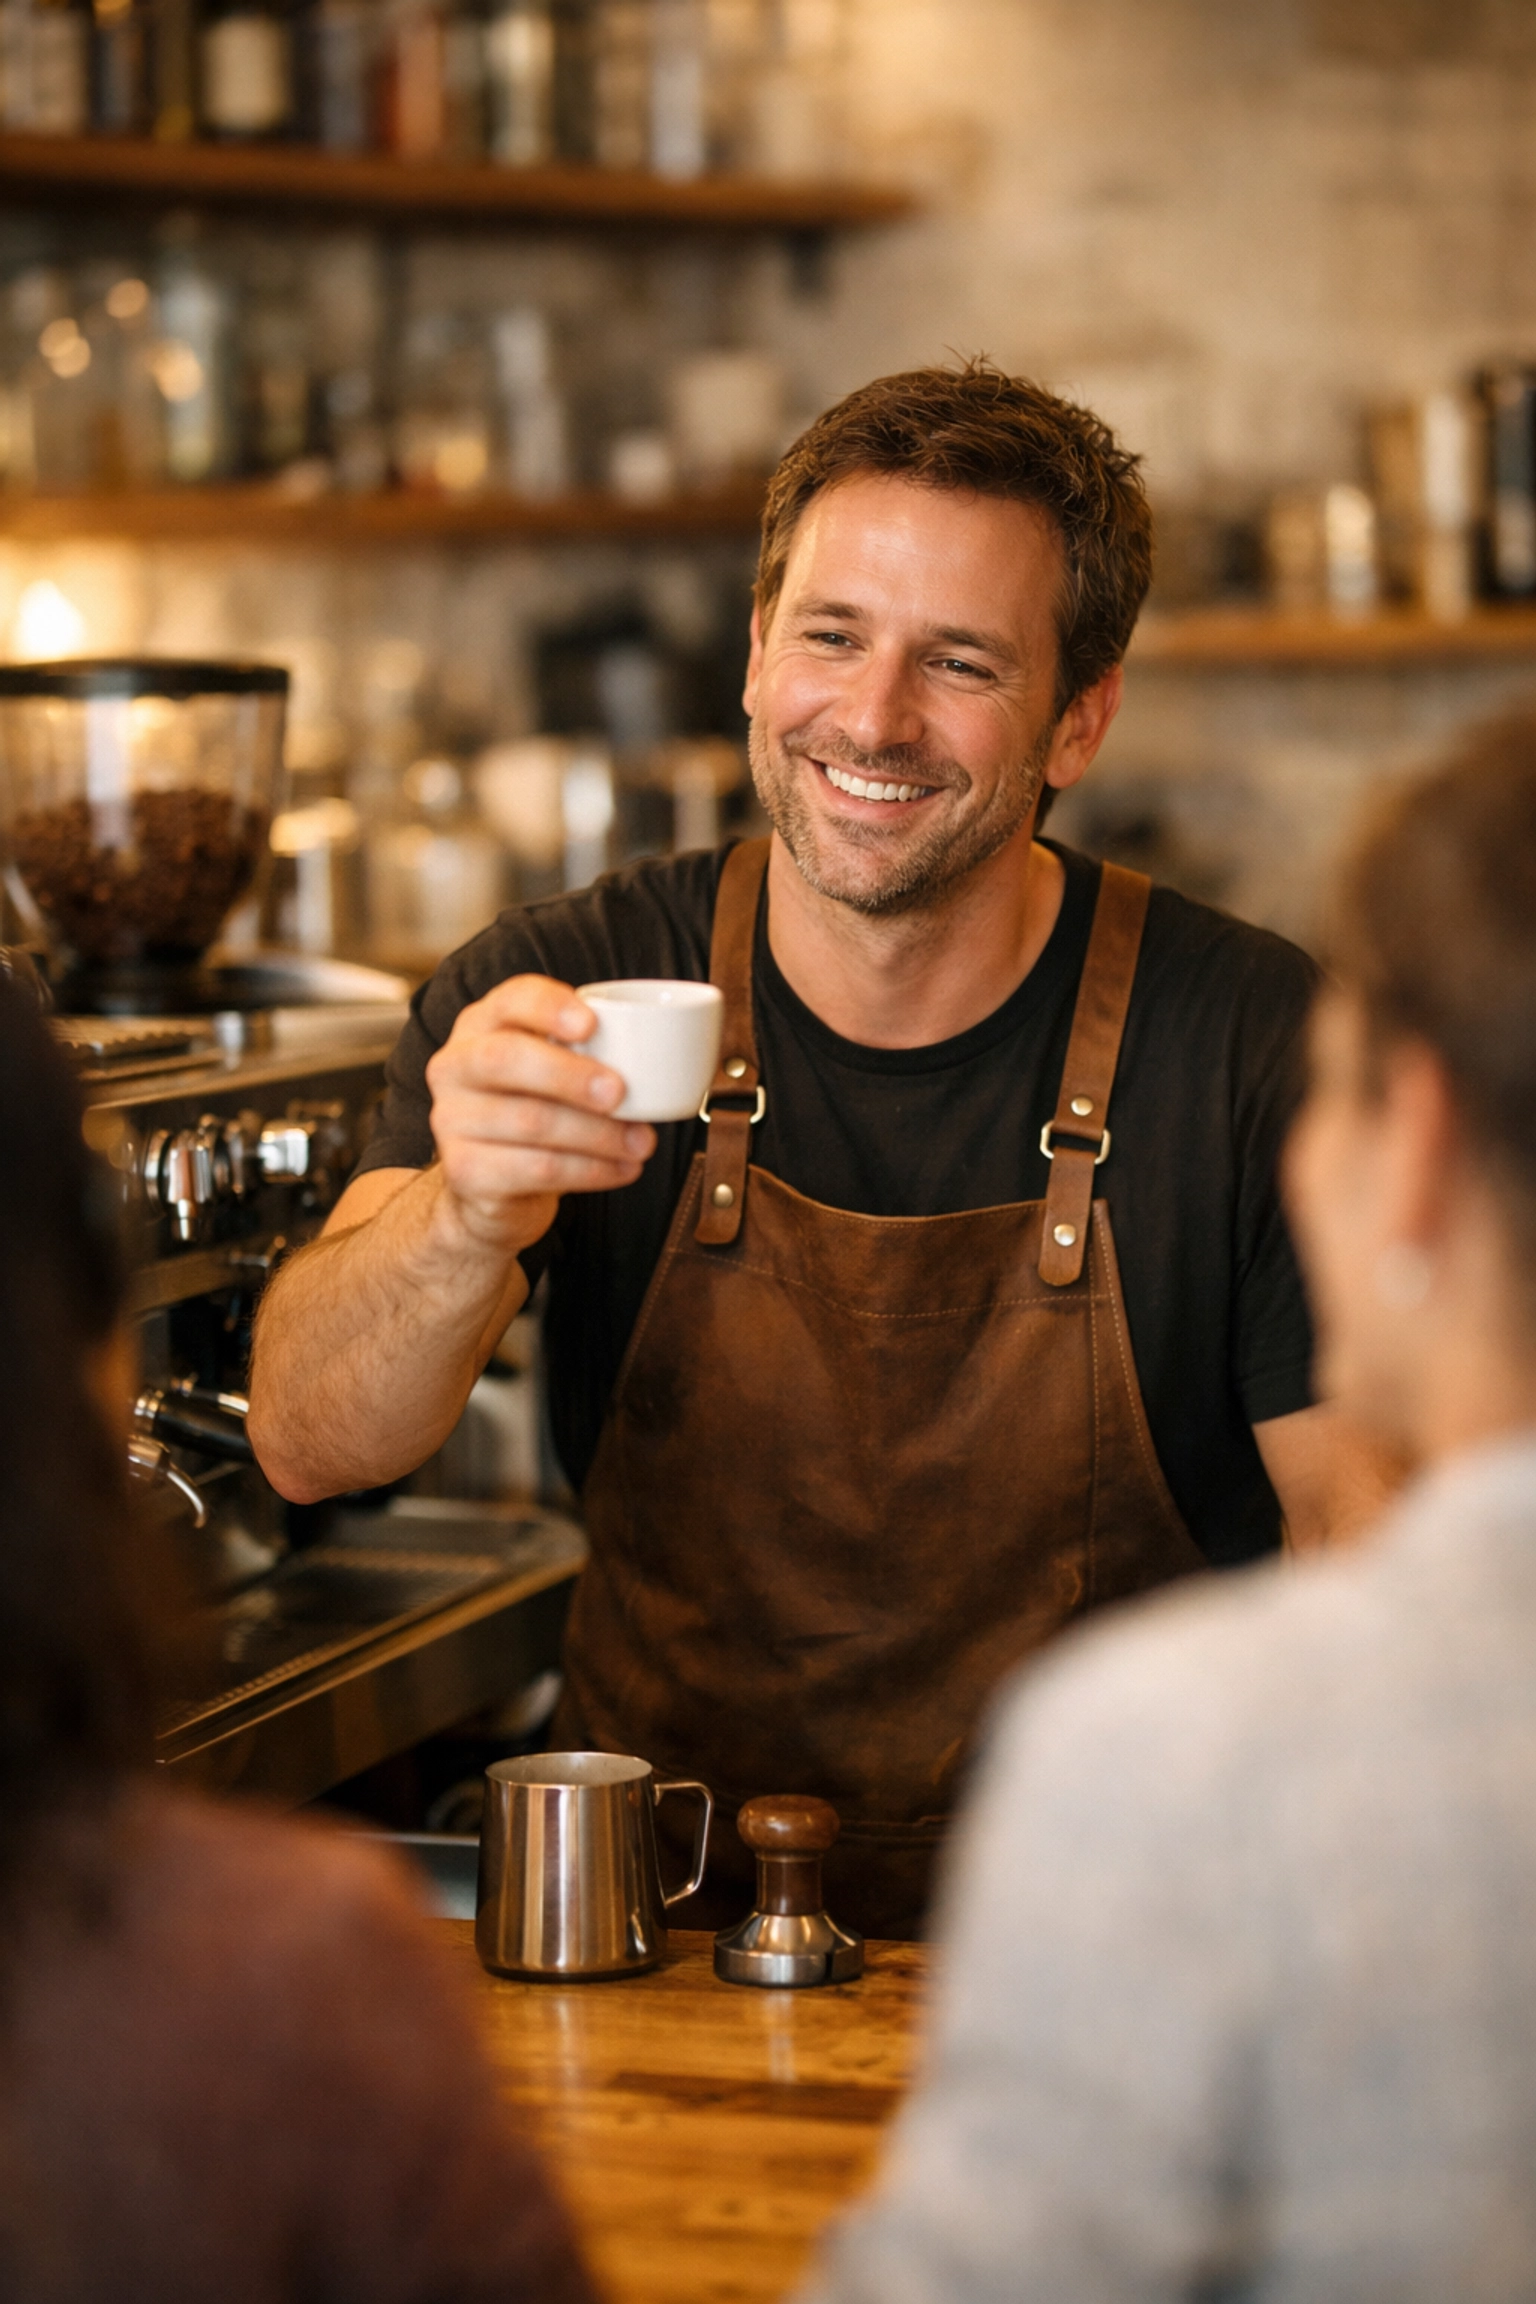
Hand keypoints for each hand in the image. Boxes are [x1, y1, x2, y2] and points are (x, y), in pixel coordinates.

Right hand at [424, 975, 654, 1253]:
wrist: (492, 1189)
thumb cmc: (537, 1112)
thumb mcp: (556, 1072)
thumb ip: (591, 1053)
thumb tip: (669, 1057)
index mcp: (482, 1025)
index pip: (510, 1000)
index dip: (549, 1007)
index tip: (592, 1024)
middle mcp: (455, 1065)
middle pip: (506, 1058)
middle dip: (571, 1075)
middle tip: (621, 1094)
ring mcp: (451, 1119)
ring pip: (529, 1120)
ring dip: (597, 1134)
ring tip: (642, 1143)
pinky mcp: (464, 1171)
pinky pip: (535, 1169)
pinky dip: (590, 1170)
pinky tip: (622, 1169)